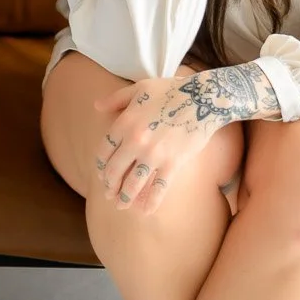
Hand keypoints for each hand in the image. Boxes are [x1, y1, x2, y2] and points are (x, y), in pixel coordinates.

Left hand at [90, 74, 215, 214]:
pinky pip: (158, 188)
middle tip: (109, 193)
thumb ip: (116, 99)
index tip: (101, 174)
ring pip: (132, 184)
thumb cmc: (171, 90)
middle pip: (115, 171)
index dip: (101, 165)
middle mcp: (135, 142)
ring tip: (121, 205)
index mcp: (125, 123)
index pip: (104, 151)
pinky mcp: (172, 164)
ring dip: (124, 198)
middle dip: (110, 185)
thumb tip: (96, 106)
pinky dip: (151, 202)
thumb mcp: (140, 88)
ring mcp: (154, 155)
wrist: (203, 99)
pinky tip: (145, 211)